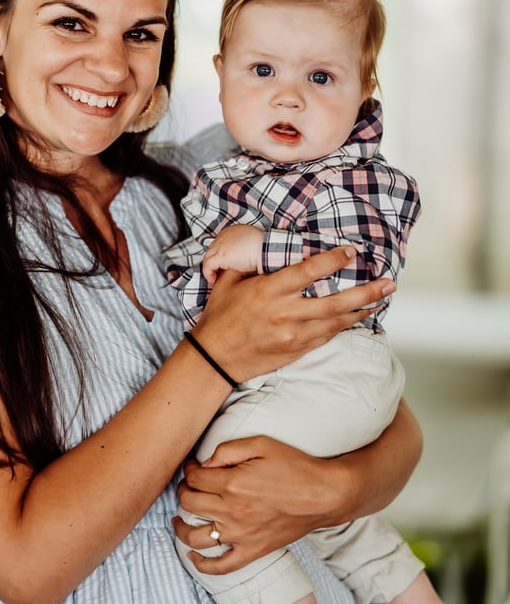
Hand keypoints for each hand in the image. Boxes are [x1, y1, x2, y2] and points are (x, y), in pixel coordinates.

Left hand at [174, 436, 343, 573]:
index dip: (190, 470)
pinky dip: (202, 565)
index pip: (194, 478)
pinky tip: (193, 556)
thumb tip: (206, 462)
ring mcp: (241, 535)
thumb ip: (228, 450)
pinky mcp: (253, 551)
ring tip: (178, 519)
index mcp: (232, 484)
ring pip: (196, 538)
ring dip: (180, 527)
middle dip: (184, 491)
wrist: (325, 495)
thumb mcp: (261, 444)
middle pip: (190, 503)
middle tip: (191, 485)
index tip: (194, 467)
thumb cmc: (295, 466)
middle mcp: (232, 512)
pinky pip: (221, 567)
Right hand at [193, 245, 395, 383]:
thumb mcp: (229, 282)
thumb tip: (266, 245)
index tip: (352, 251)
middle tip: (389, 281)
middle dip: (366, 290)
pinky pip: (328, 336)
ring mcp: (294, 335)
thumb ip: (250, 263)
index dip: (334, 260)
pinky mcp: (297, 350)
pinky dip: (347, 325)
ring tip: (383, 296)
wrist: (214, 359)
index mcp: (269, 291)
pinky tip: (360, 315)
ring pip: (338, 321)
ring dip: (364, 308)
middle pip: (335, 301)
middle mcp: (286, 313)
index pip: (309, 271)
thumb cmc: (220, 317)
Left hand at [201, 225, 264, 282]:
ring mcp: (220, 246)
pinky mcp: (220, 256)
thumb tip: (240, 256)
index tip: (221, 265)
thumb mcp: (250, 242)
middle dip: (213, 262)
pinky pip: (207, 266)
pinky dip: (208, 274)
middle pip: (211, 250)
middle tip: (216, 272)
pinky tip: (213, 279)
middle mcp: (223, 236)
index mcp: (230, 231)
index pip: (218, 244)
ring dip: (209, 269)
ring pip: (207, 258)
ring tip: (214, 277)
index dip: (218, 255)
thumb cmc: (263, 247)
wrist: (266, 249)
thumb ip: (241, 246)